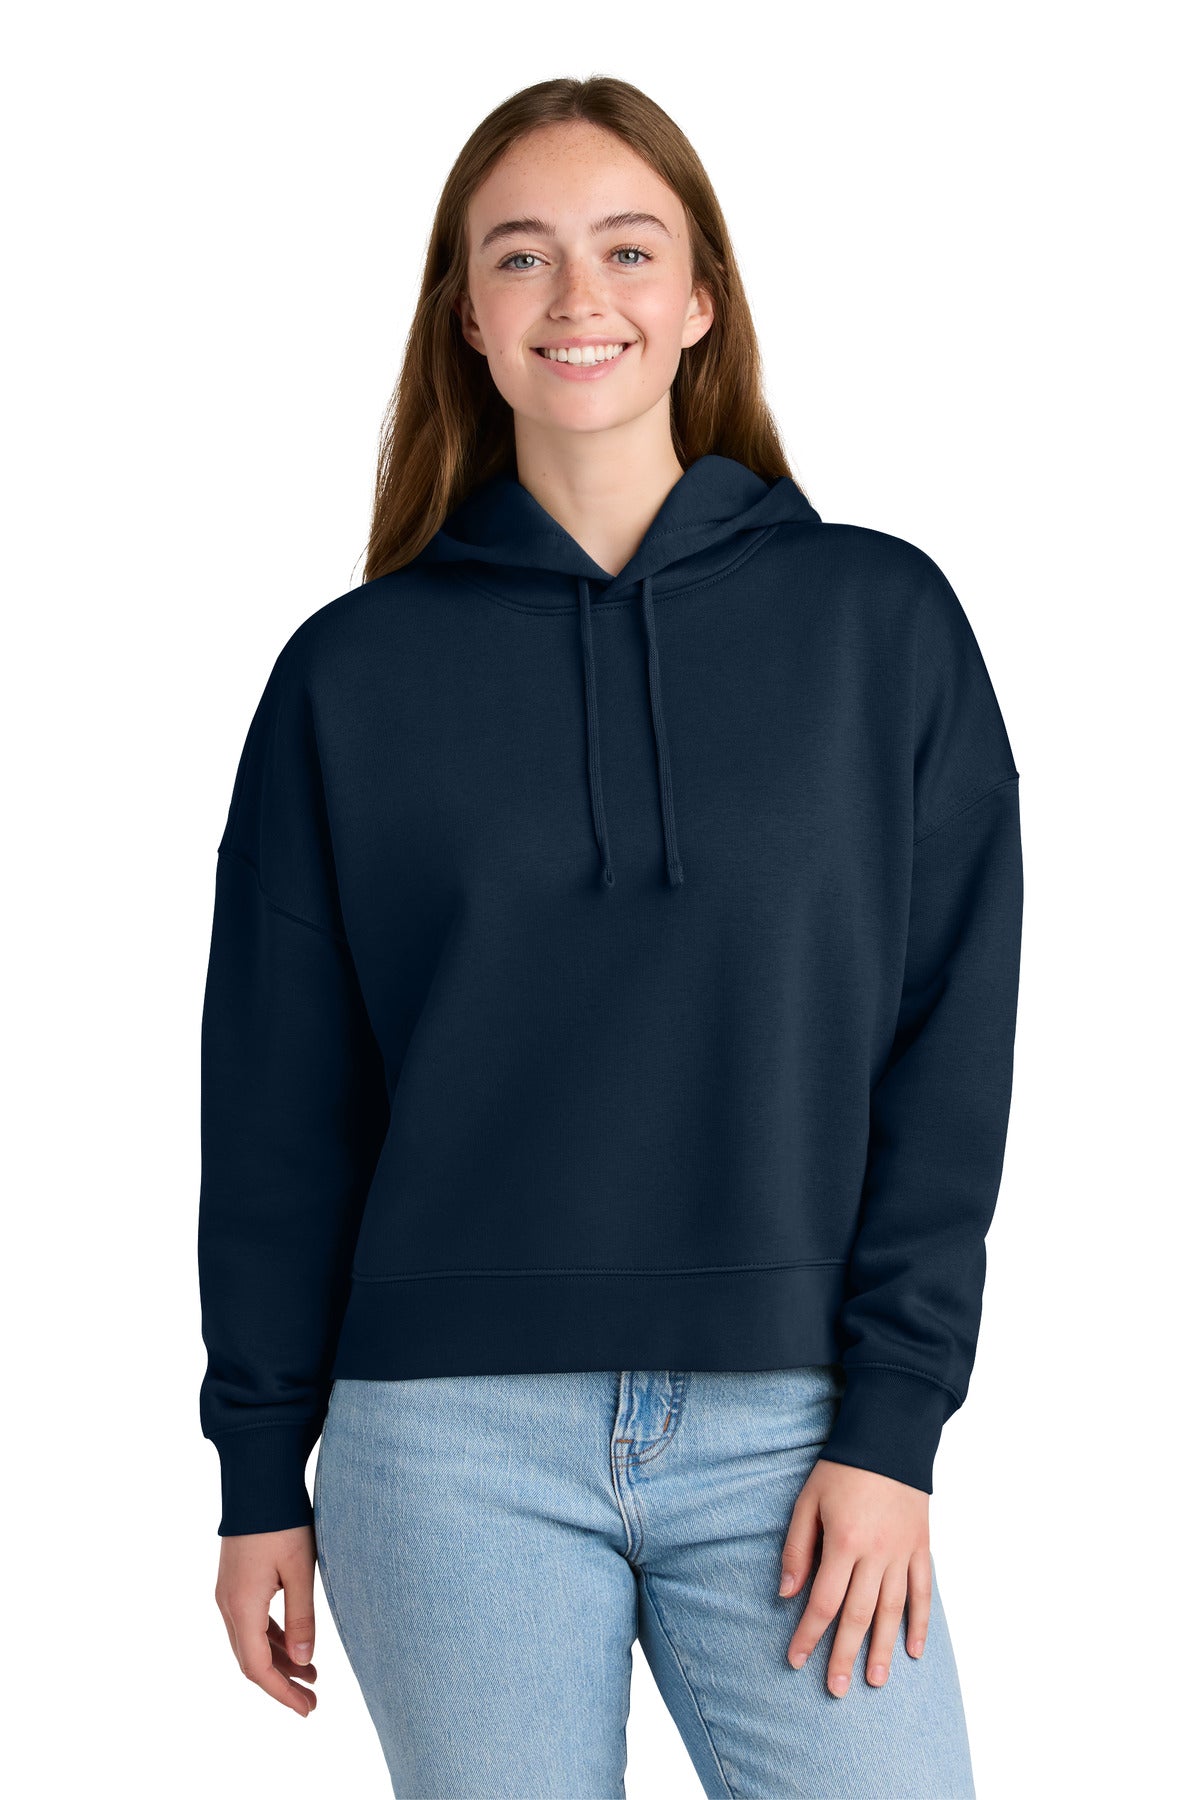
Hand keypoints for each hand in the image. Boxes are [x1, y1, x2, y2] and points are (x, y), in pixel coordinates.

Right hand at [214, 1525, 319, 1714]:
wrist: (257, 1481)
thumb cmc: (283, 1521)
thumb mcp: (301, 1570)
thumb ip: (302, 1618)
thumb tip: (304, 1661)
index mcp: (241, 1606)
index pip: (257, 1668)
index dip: (281, 1693)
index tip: (307, 1709)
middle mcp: (227, 1604)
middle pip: (251, 1660)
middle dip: (281, 1683)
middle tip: (312, 1700)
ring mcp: (228, 1593)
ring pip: (251, 1641)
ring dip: (279, 1660)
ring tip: (312, 1674)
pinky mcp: (235, 1581)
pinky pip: (251, 1622)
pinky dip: (272, 1638)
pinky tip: (295, 1645)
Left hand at [778, 1457, 930, 1695]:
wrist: (889, 1438)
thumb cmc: (842, 1469)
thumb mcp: (808, 1501)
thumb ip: (797, 1548)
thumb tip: (787, 1593)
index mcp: (843, 1542)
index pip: (822, 1601)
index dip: (808, 1635)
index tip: (795, 1660)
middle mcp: (875, 1554)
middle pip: (858, 1615)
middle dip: (844, 1654)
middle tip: (835, 1689)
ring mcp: (902, 1553)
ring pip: (892, 1611)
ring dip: (883, 1649)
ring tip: (875, 1681)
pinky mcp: (920, 1547)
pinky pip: (923, 1592)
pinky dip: (921, 1623)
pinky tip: (915, 1650)